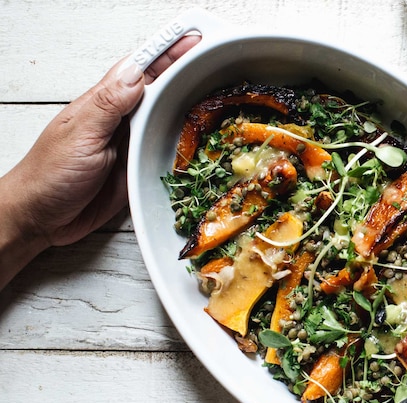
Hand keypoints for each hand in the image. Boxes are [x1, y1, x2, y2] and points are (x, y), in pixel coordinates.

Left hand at [0, 35, 199, 289]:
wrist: (41, 218)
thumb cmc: (49, 174)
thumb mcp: (80, 133)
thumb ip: (109, 104)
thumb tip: (138, 72)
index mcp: (106, 103)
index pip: (142, 68)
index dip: (168, 52)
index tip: (195, 40)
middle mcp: (123, 120)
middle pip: (163, 91)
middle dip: (189, 74)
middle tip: (220, 63)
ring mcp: (133, 144)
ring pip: (171, 120)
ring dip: (195, 110)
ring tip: (224, 96)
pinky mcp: (140, 169)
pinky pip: (170, 154)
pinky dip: (190, 146)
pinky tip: (209, 141)